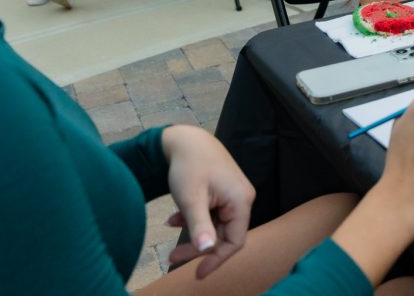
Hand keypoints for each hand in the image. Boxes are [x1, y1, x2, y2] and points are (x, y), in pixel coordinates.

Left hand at [161, 125, 255, 278]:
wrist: (186, 139)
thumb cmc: (189, 166)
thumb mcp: (191, 199)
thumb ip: (200, 226)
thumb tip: (205, 251)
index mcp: (241, 201)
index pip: (235, 241)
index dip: (217, 259)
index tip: (197, 273)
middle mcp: (242, 198)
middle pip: (225, 234)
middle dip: (200, 246)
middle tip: (173, 256)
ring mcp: (234, 194)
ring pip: (217, 224)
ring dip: (195, 231)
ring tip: (171, 231)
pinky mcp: (224, 191)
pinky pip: (213, 213)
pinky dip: (195, 219)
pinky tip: (175, 218)